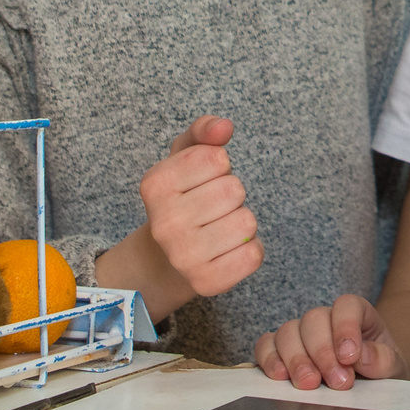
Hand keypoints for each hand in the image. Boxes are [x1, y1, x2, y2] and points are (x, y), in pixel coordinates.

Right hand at [137, 116, 261, 299]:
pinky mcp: (206, 282)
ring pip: (247, 222)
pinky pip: (254, 254)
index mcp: (155, 185)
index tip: (201, 180)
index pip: (217, 158)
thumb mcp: (184, 158)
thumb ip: (203, 132)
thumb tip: (224, 126)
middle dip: (231, 194)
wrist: (165, 260)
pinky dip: (249, 250)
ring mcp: (183, 257)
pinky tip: (227, 250)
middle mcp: (164, 223)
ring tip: (217, 228)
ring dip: (240, 221)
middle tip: (210, 208)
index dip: (218, 166)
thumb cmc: (182, 199)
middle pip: (234, 190)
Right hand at [254, 294, 402, 390]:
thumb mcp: (395, 367)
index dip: (346, 328)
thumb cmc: (380, 372)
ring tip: (309, 385)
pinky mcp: (281, 352)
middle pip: (313, 320)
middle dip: (322, 352)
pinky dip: (269, 360)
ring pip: (288, 332)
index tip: (350, 357)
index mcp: (357, 314)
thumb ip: (383, 360)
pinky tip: (280, 377)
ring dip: (297, 359)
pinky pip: (266, 346)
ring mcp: (300, 334)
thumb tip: (361, 356)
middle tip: (336, 382)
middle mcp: (325, 319)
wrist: (369, 388)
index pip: (347, 306)